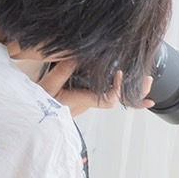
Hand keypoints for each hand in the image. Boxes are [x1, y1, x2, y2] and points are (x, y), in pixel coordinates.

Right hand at [10, 54, 153, 116]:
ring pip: (114, 98)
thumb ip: (63, 71)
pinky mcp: (84, 99)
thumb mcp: (47, 86)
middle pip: (118, 101)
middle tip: (148, 81)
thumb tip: (78, 56)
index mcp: (82, 101)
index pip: (108, 99)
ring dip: (131, 91)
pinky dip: (119, 89)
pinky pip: (106, 95)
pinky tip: (128, 84)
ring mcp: (88, 102)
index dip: (118, 89)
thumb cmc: (37, 105)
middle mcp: (89, 103)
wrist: (30, 121)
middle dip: (135, 93)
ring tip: (146, 81)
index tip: (121, 74)